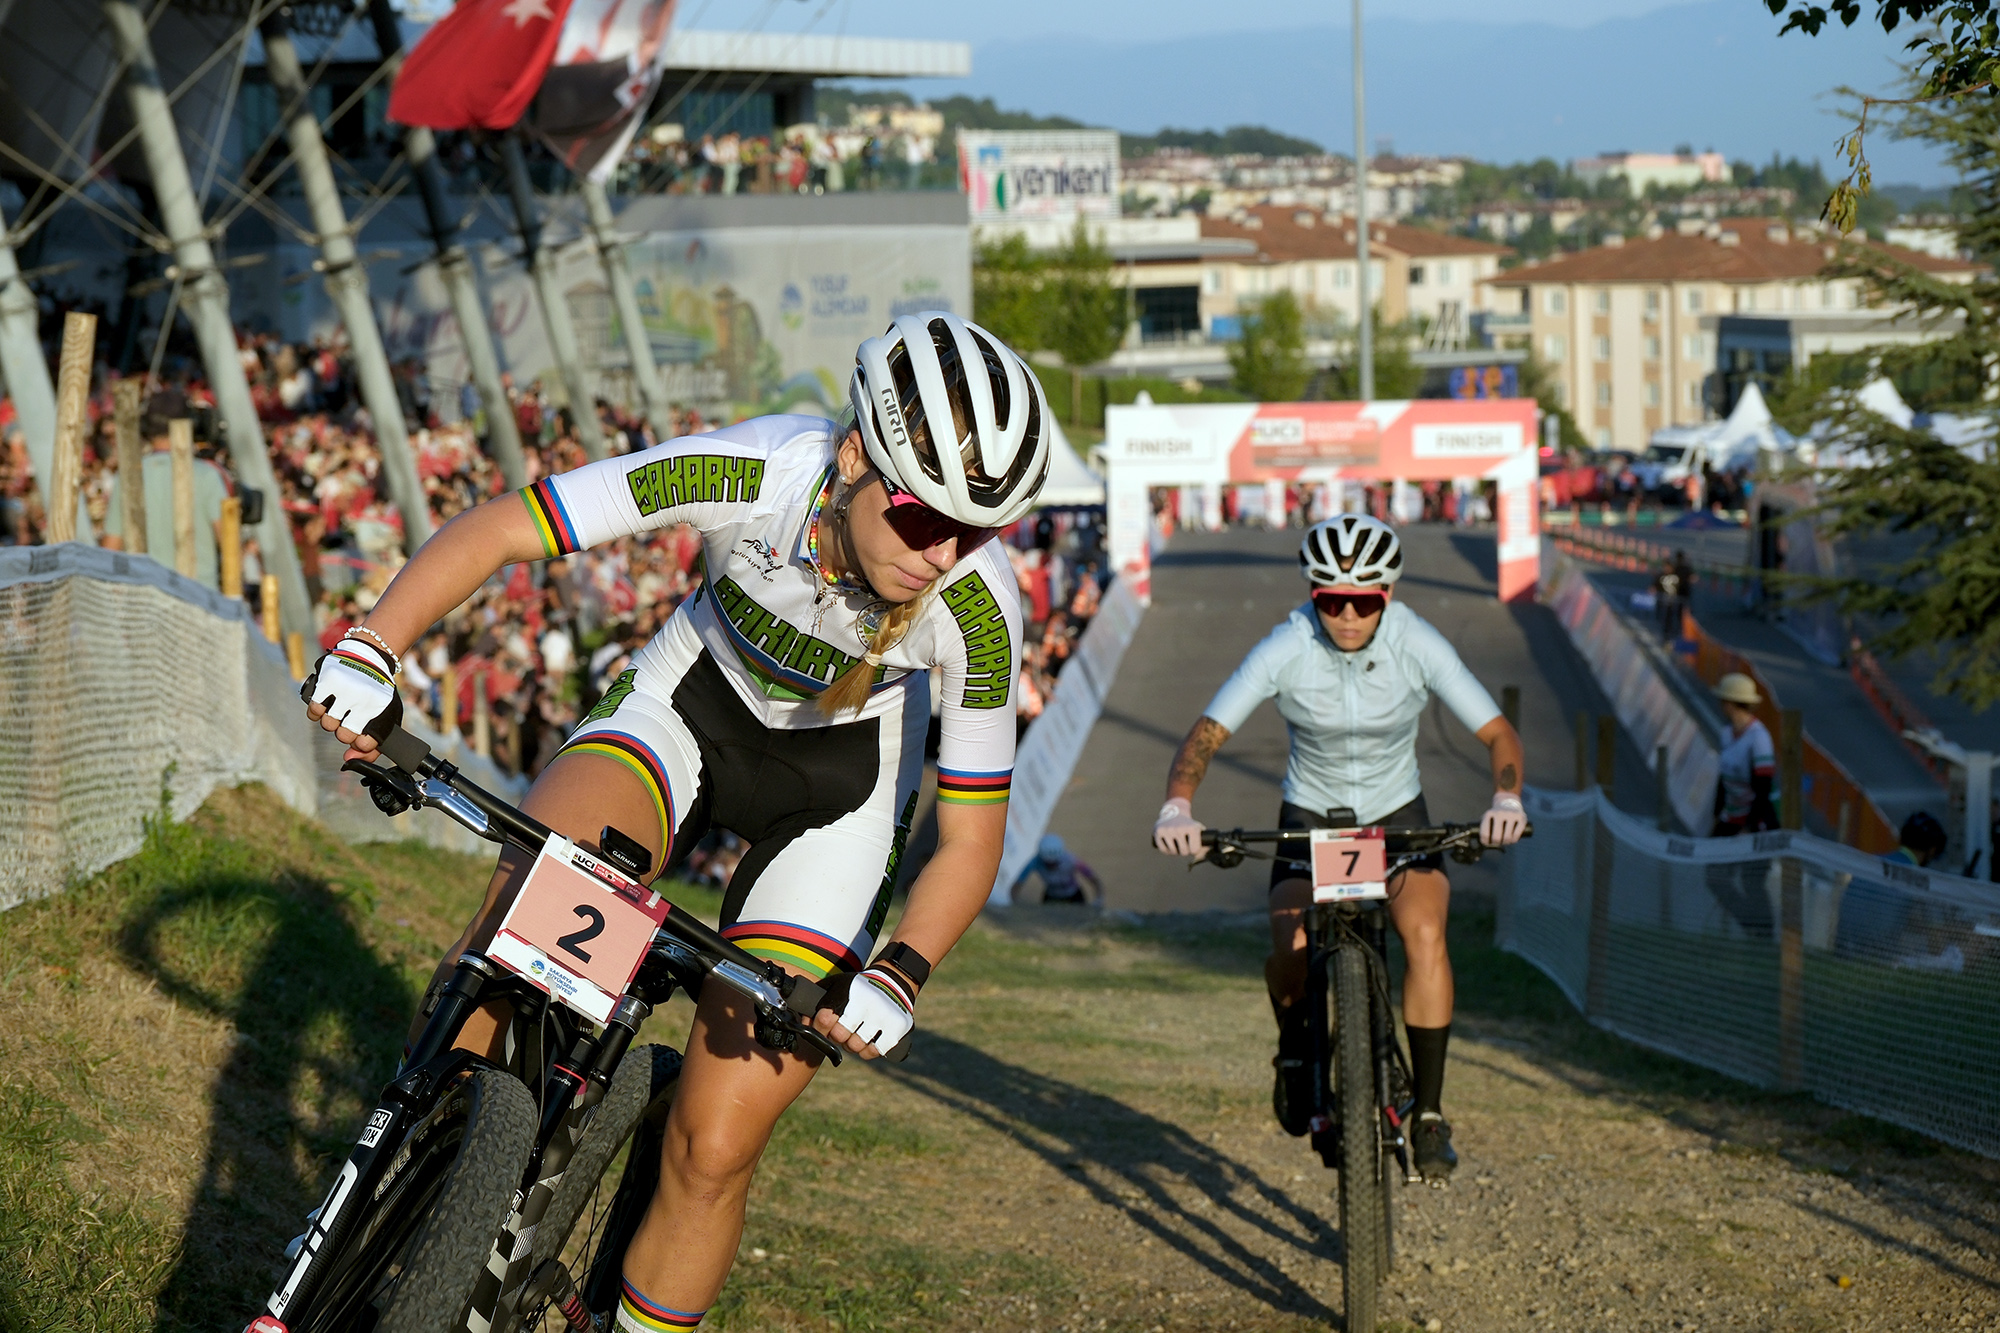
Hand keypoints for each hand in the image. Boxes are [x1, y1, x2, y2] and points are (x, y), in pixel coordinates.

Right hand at [301, 637, 402, 755]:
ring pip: (327, 725)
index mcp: (380, 709)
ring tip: (339, 709)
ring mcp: (344, 690)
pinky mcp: (327, 681)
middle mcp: (362, 700)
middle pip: (343, 736)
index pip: (364, 744)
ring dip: (331, 721)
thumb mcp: (386, 716)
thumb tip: (349, 760)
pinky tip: (326, 705)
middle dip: (345, 732)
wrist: (369, 656)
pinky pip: (314, 710)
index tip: (361, 734)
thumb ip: (373, 745)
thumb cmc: (376, 692)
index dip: (361, 742)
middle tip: (349, 720)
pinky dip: (317, 711)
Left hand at [812, 967, 913, 1058]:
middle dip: (838, 1036)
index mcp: (850, 991)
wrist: (894, 983)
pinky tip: (868, 1041)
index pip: (826, 1018)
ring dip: (852, 1044)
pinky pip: (872, 1052)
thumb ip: (819, 999)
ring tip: (856, 1034)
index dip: (821, 1025)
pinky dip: (867, 1050)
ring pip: (854, 1046)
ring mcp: (883, 1017)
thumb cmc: (859, 988)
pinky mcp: (896, 1028)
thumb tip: (804, 1024)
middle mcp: (867, 1003)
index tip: (826, 1022)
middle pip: (839, 1036)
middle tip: (843, 1030)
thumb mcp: (838, 984)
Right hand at [1153, 797, 1203, 856]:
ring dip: (1175, 851)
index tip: (1192, 846)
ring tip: (1176, 845)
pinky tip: (1169, 846)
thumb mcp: (1198, 829)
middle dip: (1184, 851)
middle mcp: (1179, 828)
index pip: (1194, 850)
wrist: (1174, 811)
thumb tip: (1201, 856)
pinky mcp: (1158, 831)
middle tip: (1183, 845)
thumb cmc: (1188, 824)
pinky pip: (1163, 849)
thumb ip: (1204, 843)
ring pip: (1173, 852)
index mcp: (1192, 828)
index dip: (1194, 850)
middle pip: (1184, 852)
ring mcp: (1168, 830)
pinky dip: (1166, 850)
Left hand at [1481, 792, 1526, 846]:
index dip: (1485, 842)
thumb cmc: (1496, 814)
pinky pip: (1517, 834)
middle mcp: (1500, 814)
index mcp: (1489, 814)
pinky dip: (1514, 840)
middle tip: (1497, 843)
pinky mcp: (1521, 818)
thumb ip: (1484, 826)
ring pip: (1507, 837)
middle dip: (1496, 843)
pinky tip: (1512, 840)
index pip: (1485, 833)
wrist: (1508, 802)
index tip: (1487, 843)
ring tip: (1505, 842)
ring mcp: (1511, 815)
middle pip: (1496, 837)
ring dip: (1506, 843)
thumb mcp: (1488, 816)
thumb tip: (1482, 842)